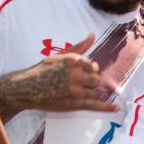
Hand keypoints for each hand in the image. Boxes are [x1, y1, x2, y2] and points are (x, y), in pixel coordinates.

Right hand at [0, 33, 117, 114]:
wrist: (26, 88)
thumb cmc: (43, 70)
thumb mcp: (60, 55)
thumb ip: (79, 46)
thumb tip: (93, 35)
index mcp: (74, 61)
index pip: (93, 66)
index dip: (88, 70)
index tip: (81, 72)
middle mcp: (76, 75)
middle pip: (95, 79)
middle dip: (90, 81)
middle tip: (77, 83)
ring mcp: (75, 90)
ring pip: (94, 91)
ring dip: (88, 92)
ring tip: (73, 91)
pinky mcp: (74, 104)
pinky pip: (94, 105)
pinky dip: (107, 108)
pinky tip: (116, 109)